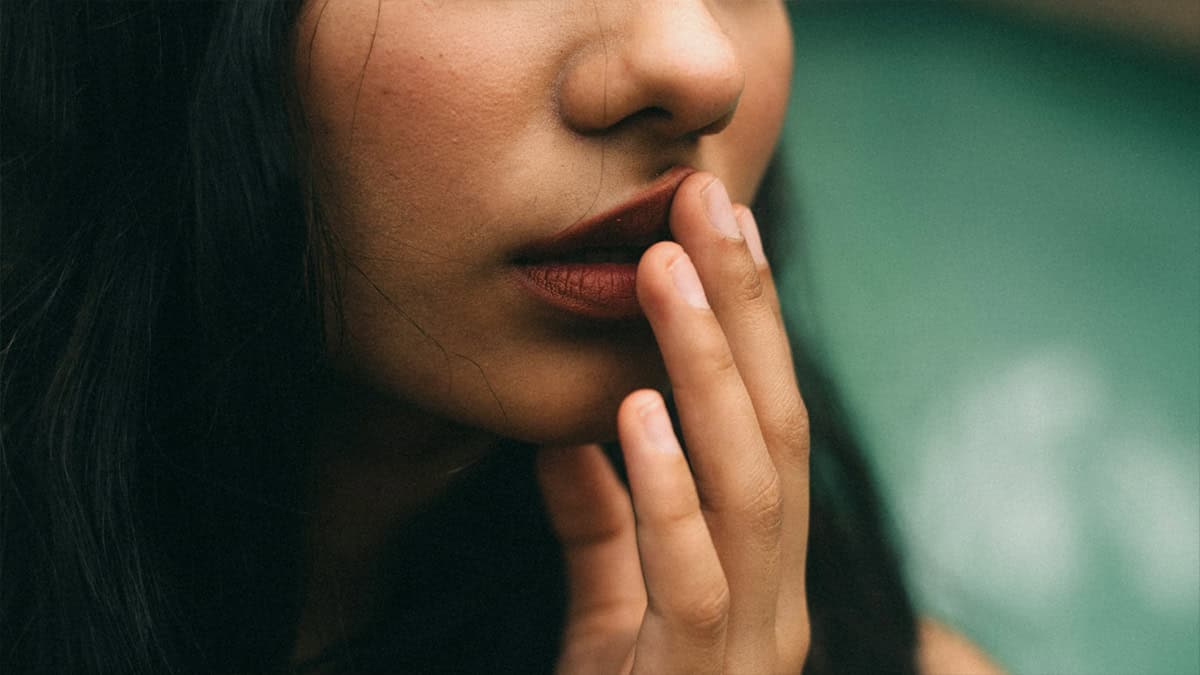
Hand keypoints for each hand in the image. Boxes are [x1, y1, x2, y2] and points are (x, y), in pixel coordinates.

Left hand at [536, 172, 810, 673]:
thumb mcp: (610, 612)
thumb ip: (605, 525)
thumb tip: (573, 428)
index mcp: (763, 573)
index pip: (765, 421)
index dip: (747, 319)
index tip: (716, 219)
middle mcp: (778, 602)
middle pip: (773, 431)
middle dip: (744, 313)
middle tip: (707, 199)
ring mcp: (749, 648)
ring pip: (751, 490)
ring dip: (708, 373)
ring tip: (667, 272)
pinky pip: (689, 584)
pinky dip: (666, 494)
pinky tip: (632, 416)